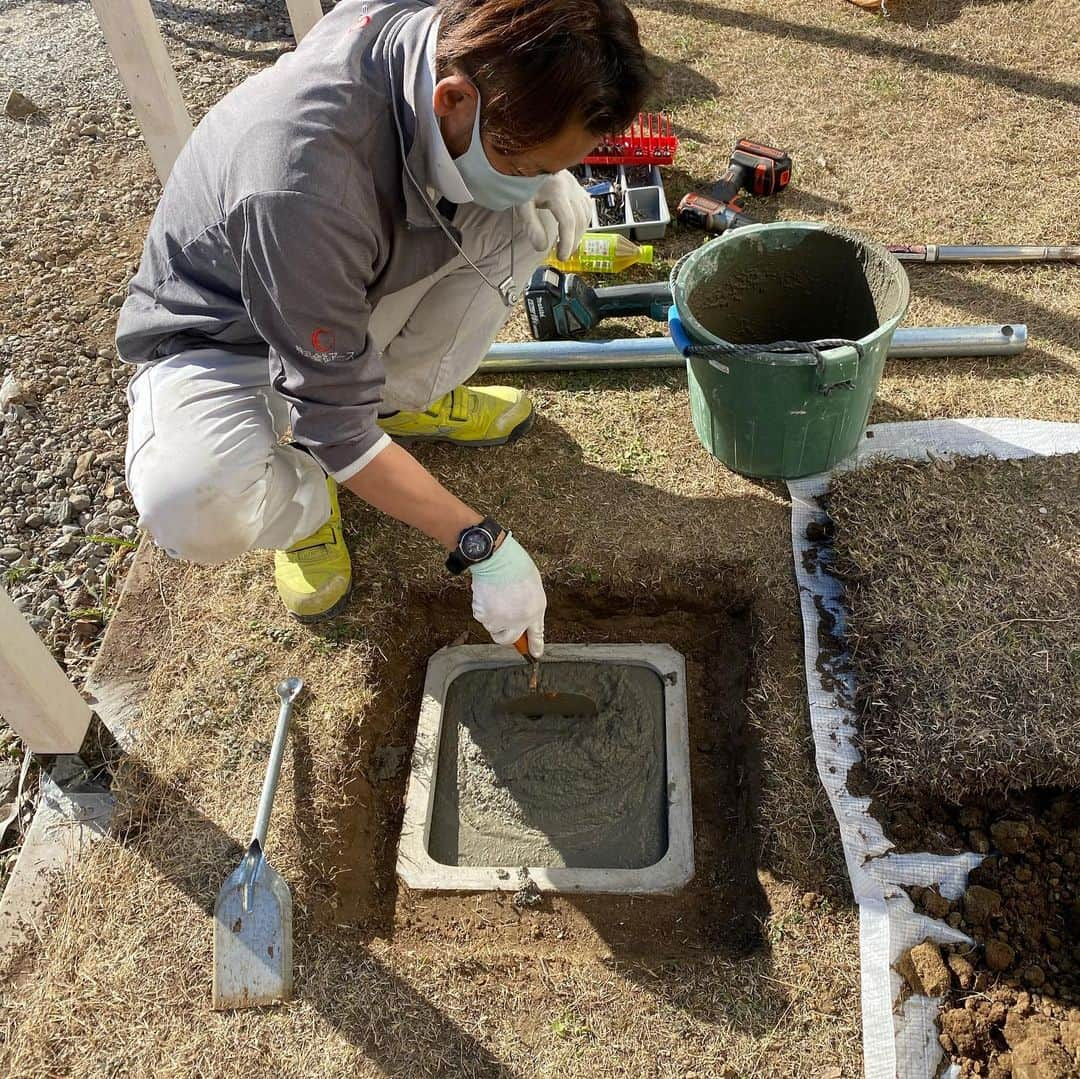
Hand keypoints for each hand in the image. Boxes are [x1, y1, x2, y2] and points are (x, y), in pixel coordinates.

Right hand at [468, 534, 545, 656]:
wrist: (498, 559)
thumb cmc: (516, 567)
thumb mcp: (533, 587)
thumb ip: (529, 606)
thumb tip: (522, 619)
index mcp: (535, 611)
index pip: (536, 634)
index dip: (535, 646)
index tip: (535, 654)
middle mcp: (520, 620)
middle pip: (508, 639)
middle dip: (504, 634)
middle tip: (502, 621)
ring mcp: (501, 620)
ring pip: (492, 626)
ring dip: (492, 616)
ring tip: (495, 595)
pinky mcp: (485, 616)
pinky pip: (481, 616)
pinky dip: (482, 607)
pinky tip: (487, 593)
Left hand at [519, 171, 592, 261]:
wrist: (528, 159)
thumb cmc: (524, 180)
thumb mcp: (523, 204)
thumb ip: (532, 226)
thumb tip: (542, 247)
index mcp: (557, 191)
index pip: (568, 222)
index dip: (567, 242)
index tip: (562, 257)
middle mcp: (570, 188)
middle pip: (579, 220)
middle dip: (573, 241)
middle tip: (564, 253)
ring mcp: (575, 186)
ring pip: (586, 214)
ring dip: (580, 232)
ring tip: (570, 244)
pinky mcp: (576, 186)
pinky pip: (587, 206)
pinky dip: (584, 220)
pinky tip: (578, 228)